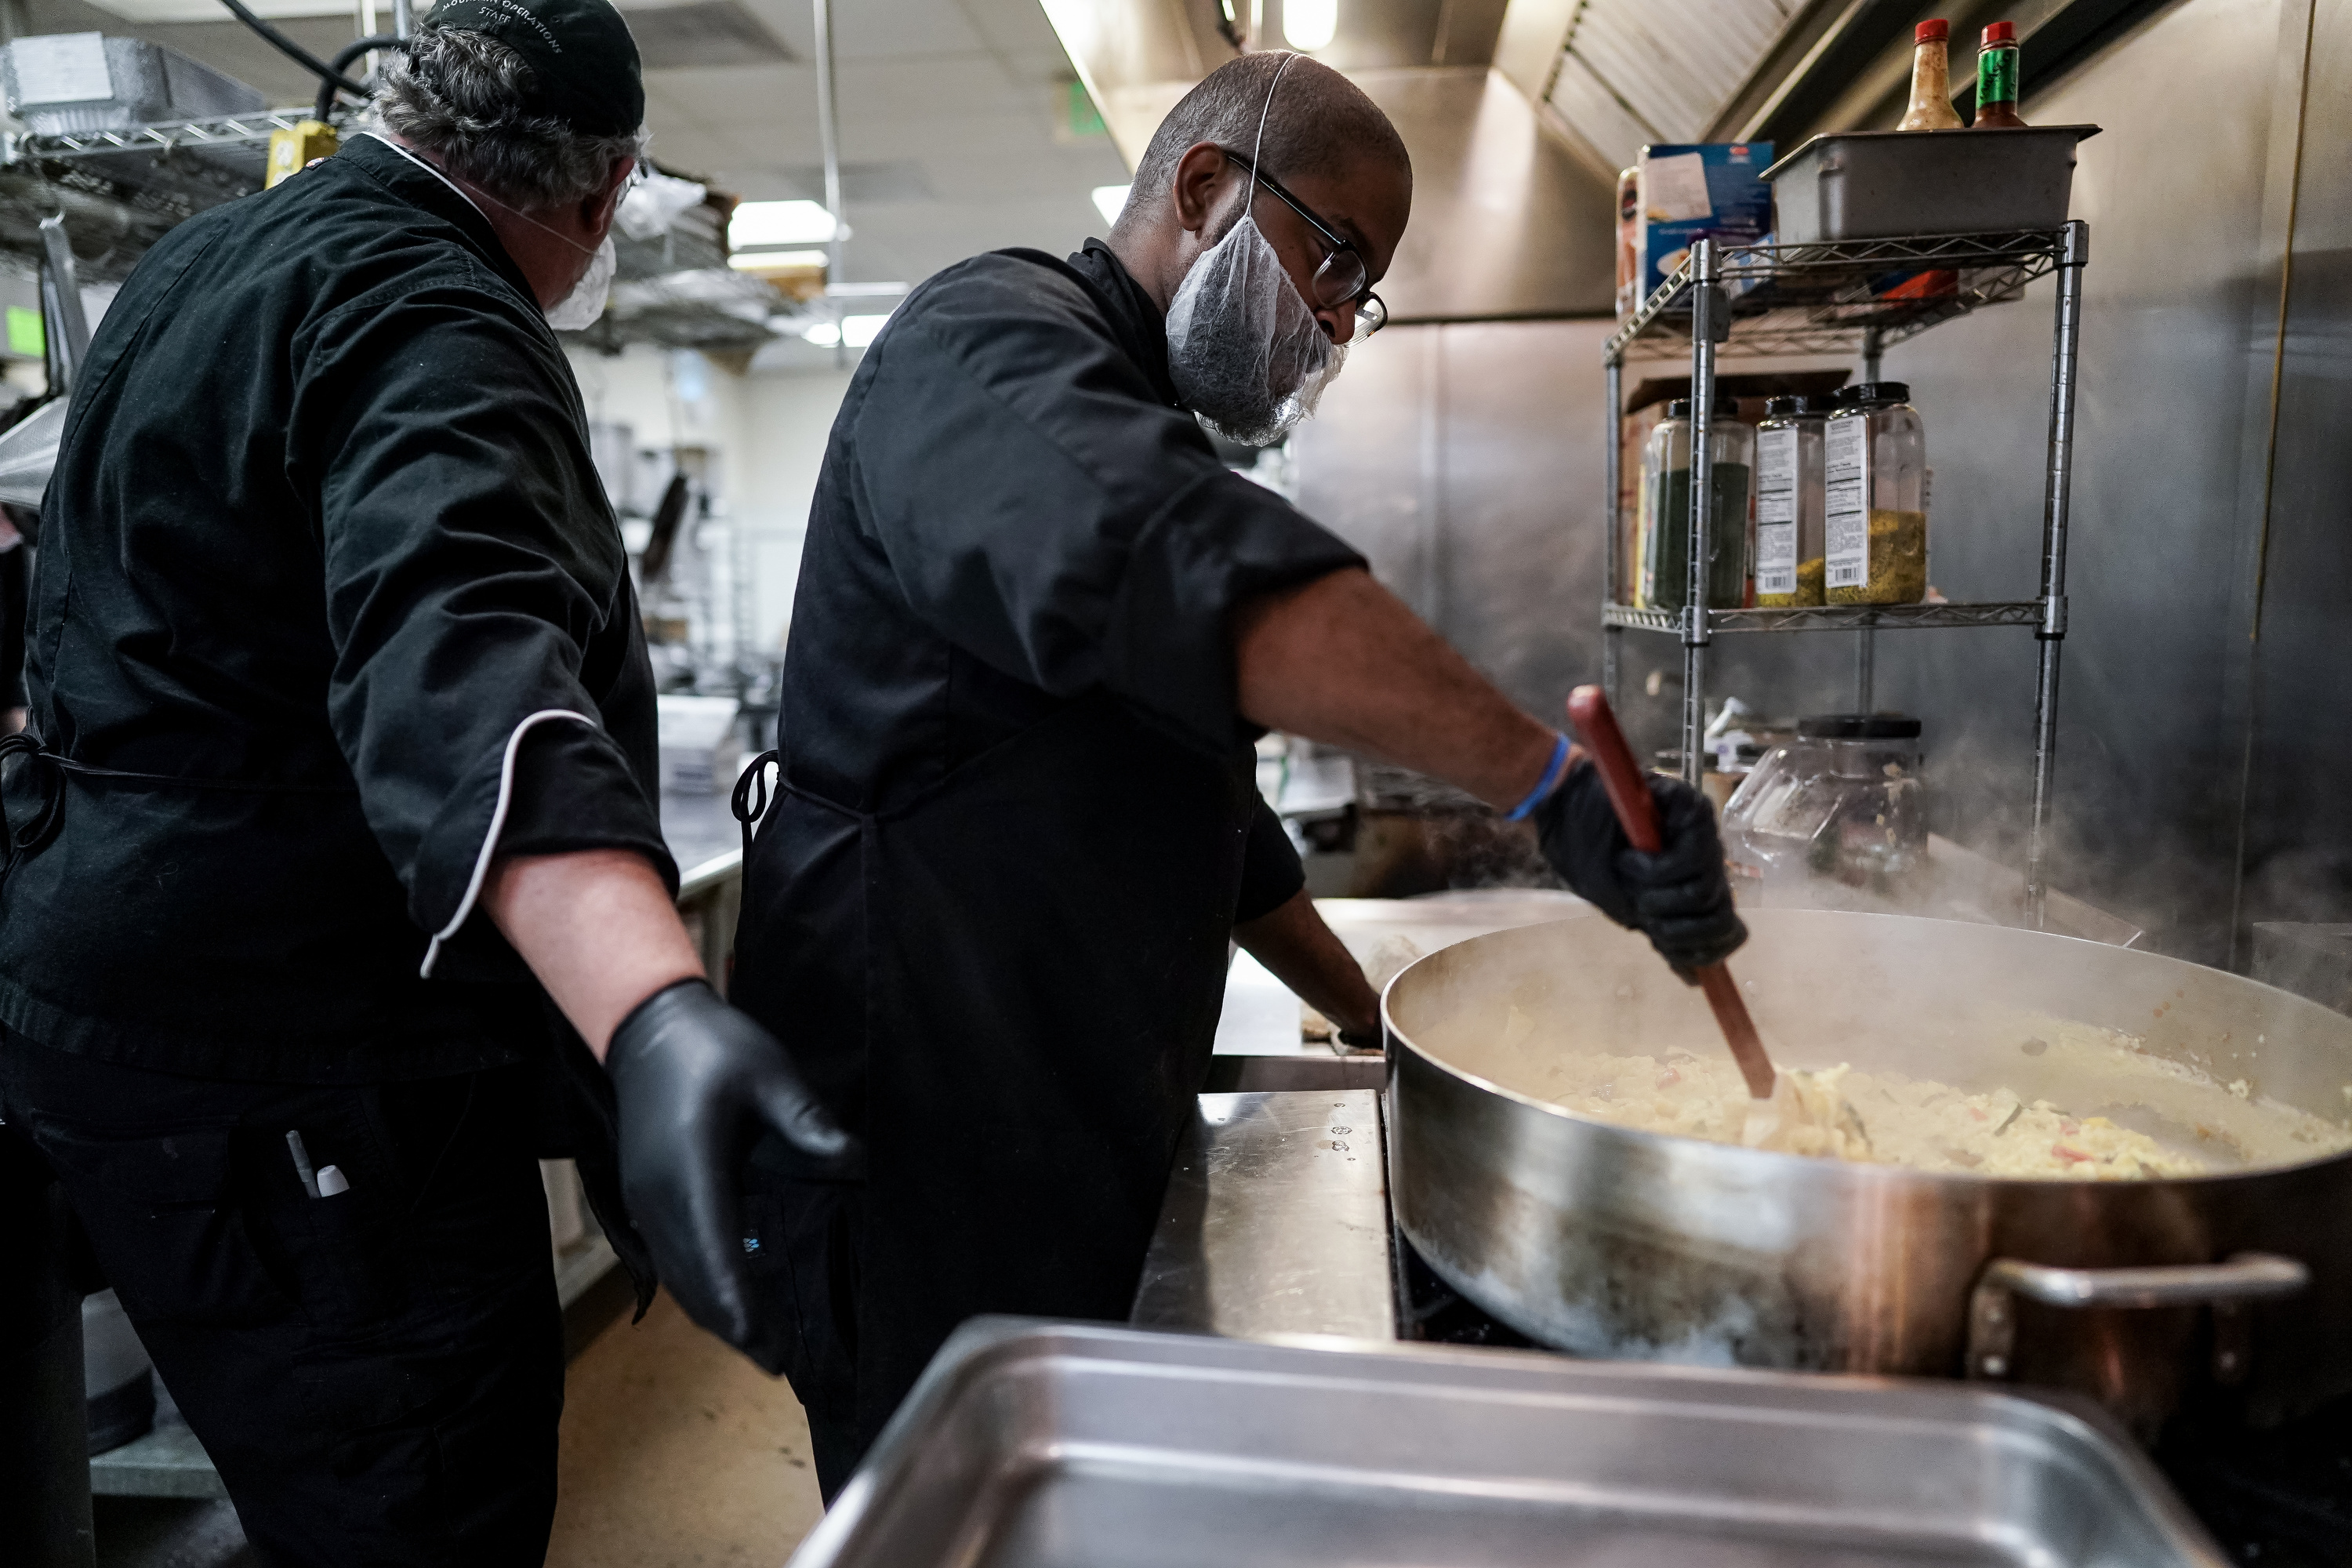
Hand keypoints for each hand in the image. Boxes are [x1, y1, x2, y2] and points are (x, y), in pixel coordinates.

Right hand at [606, 979, 859, 1356]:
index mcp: (692, 1169)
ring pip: (676, 1274)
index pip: (715, 1253)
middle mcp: (660, 1196)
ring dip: (713, 1312)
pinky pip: (668, 1256)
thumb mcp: (769, 1073)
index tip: (765, 1349)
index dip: (740, 1305)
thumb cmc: (714, 1046)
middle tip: (776, 1363)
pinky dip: (696, 1286)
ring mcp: (645, 1198)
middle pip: (693, 1279)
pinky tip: (724, 1300)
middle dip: (732, 1325)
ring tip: (755, 1344)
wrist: (646, 1026)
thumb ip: (807, 1121)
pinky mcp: (643, 1193)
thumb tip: (852, 1160)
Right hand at [1534, 761, 1745, 974]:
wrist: (1561, 809)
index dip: (1702, 952)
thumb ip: (1661, 936)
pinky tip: (1629, 858)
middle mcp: (1708, 865)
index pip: (1727, 932)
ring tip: (1627, 875)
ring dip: (1657, 898)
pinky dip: (1652, 870)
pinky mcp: (1693, 811)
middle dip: (1677, 931)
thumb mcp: (1625, 908)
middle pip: (1722, 917)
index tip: (1663, 946)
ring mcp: (1704, 837)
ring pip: (1705, 893)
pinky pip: (1689, 861)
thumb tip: (1694, 979)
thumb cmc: (1588, 855)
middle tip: (1641, 913)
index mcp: (1695, 888)